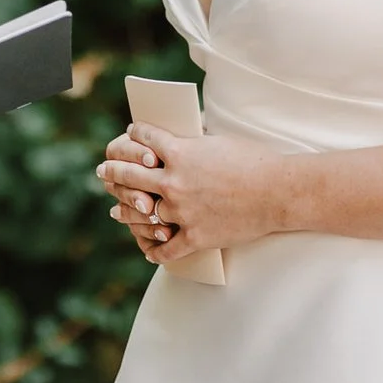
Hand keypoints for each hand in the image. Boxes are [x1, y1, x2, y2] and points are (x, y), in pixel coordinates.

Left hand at [97, 123, 287, 263]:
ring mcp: (182, 212)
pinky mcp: (195, 237)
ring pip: (140, 213)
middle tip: (104, 171)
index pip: (144, 138)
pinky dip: (154, 250)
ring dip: (123, 210)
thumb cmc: (255, 161)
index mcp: (180, 152)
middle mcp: (174, 182)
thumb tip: (181, 137)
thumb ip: (194, 142)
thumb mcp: (218, 141)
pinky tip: (146, 248)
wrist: (278, 192)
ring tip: (115, 208)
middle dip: (112, 171)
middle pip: (129, 175)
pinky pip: (166, 248)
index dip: (135, 133)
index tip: (131, 133)